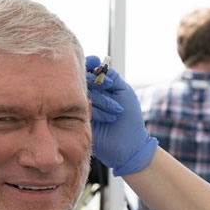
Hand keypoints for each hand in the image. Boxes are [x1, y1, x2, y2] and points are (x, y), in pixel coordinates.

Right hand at [85, 55, 157, 175]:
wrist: (130, 145)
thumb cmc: (130, 119)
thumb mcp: (124, 92)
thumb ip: (112, 76)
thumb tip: (98, 64)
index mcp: (99, 86)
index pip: (87, 68)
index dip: (89, 64)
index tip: (96, 66)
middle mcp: (89, 95)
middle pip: (83, 79)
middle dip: (98, 82)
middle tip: (110, 87)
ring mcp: (83, 107)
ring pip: (83, 93)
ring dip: (103, 100)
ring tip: (117, 111)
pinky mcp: (79, 120)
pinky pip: (82, 108)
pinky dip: (98, 111)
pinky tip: (110, 119)